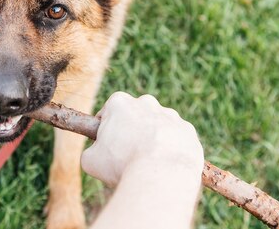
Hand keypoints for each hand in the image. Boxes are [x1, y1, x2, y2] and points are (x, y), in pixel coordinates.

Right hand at [82, 92, 202, 186]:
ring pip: (157, 127)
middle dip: (131, 132)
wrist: (160, 177)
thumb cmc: (122, 165)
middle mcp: (146, 102)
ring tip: (149, 164)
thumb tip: (96, 154)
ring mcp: (170, 115)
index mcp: (119, 102)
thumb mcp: (90, 160)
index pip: (108, 113)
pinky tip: (165, 166)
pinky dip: (171, 150)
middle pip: (135, 117)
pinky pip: (177, 140)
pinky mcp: (188, 130)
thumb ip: (91, 151)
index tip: (108, 146)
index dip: (106, 130)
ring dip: (153, 140)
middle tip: (128, 155)